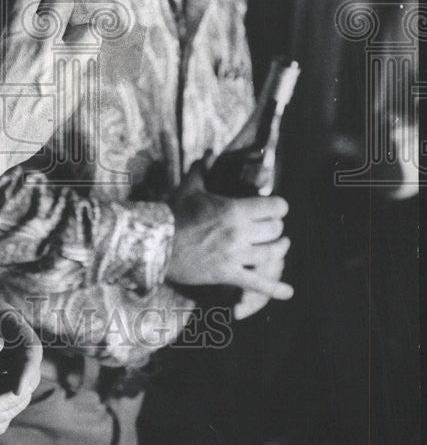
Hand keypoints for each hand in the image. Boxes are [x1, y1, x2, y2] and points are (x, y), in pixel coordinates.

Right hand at [0, 0, 97, 171]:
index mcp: (8, 24)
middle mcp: (42, 43)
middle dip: (44, 2)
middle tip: (28, 16)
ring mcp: (62, 72)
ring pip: (90, 30)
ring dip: (73, 29)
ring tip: (53, 41)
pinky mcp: (71, 99)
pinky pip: (88, 68)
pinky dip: (75, 64)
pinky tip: (55, 72)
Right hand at [166, 159, 292, 301]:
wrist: (156, 242)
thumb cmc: (173, 212)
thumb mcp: (189, 188)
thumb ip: (202, 169)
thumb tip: (209, 152)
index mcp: (234, 210)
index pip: (274, 207)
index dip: (278, 206)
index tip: (275, 206)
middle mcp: (239, 233)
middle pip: (276, 230)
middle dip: (276, 226)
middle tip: (272, 225)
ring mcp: (235, 255)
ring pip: (272, 253)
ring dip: (279, 249)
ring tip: (281, 245)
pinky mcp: (228, 274)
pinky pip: (257, 283)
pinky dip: (275, 289)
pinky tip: (288, 292)